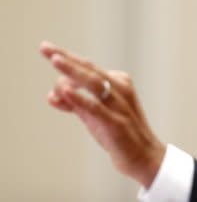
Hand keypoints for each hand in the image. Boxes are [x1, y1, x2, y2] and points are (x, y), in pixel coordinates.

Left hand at [40, 41, 164, 187]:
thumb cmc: (120, 134)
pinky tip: (66, 91)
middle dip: (66, 58)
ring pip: (94, 83)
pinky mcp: (117, 123)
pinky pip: (97, 108)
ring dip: (74, 71)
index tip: (48, 49)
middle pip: (90, 70)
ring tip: (55, 60)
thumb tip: (52, 95)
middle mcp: (120, 89)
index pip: (88, 67)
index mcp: (118, 83)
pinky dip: (81, 99)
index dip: (67, 58)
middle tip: (45, 47)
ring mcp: (120, 105)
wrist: (144, 156)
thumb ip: (76, 104)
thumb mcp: (96, 116)